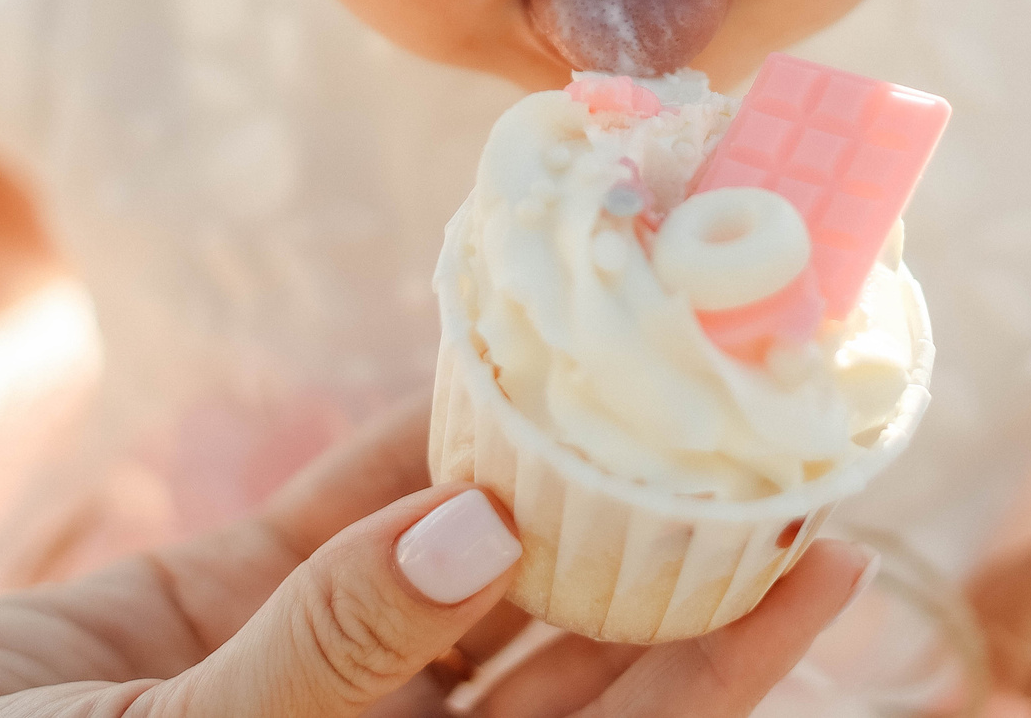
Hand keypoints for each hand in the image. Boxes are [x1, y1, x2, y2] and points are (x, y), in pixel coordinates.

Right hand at [0, 401, 876, 716]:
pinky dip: (409, 434)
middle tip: (782, 428)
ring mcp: (302, 672)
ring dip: (557, 464)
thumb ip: (331, 663)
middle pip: (565, 646)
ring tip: (664, 361)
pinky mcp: (207, 607)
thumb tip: (492, 531)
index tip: (824, 557)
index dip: (721, 664)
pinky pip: (339, 512)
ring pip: (464, 562)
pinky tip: (486, 356)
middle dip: (673, 544)